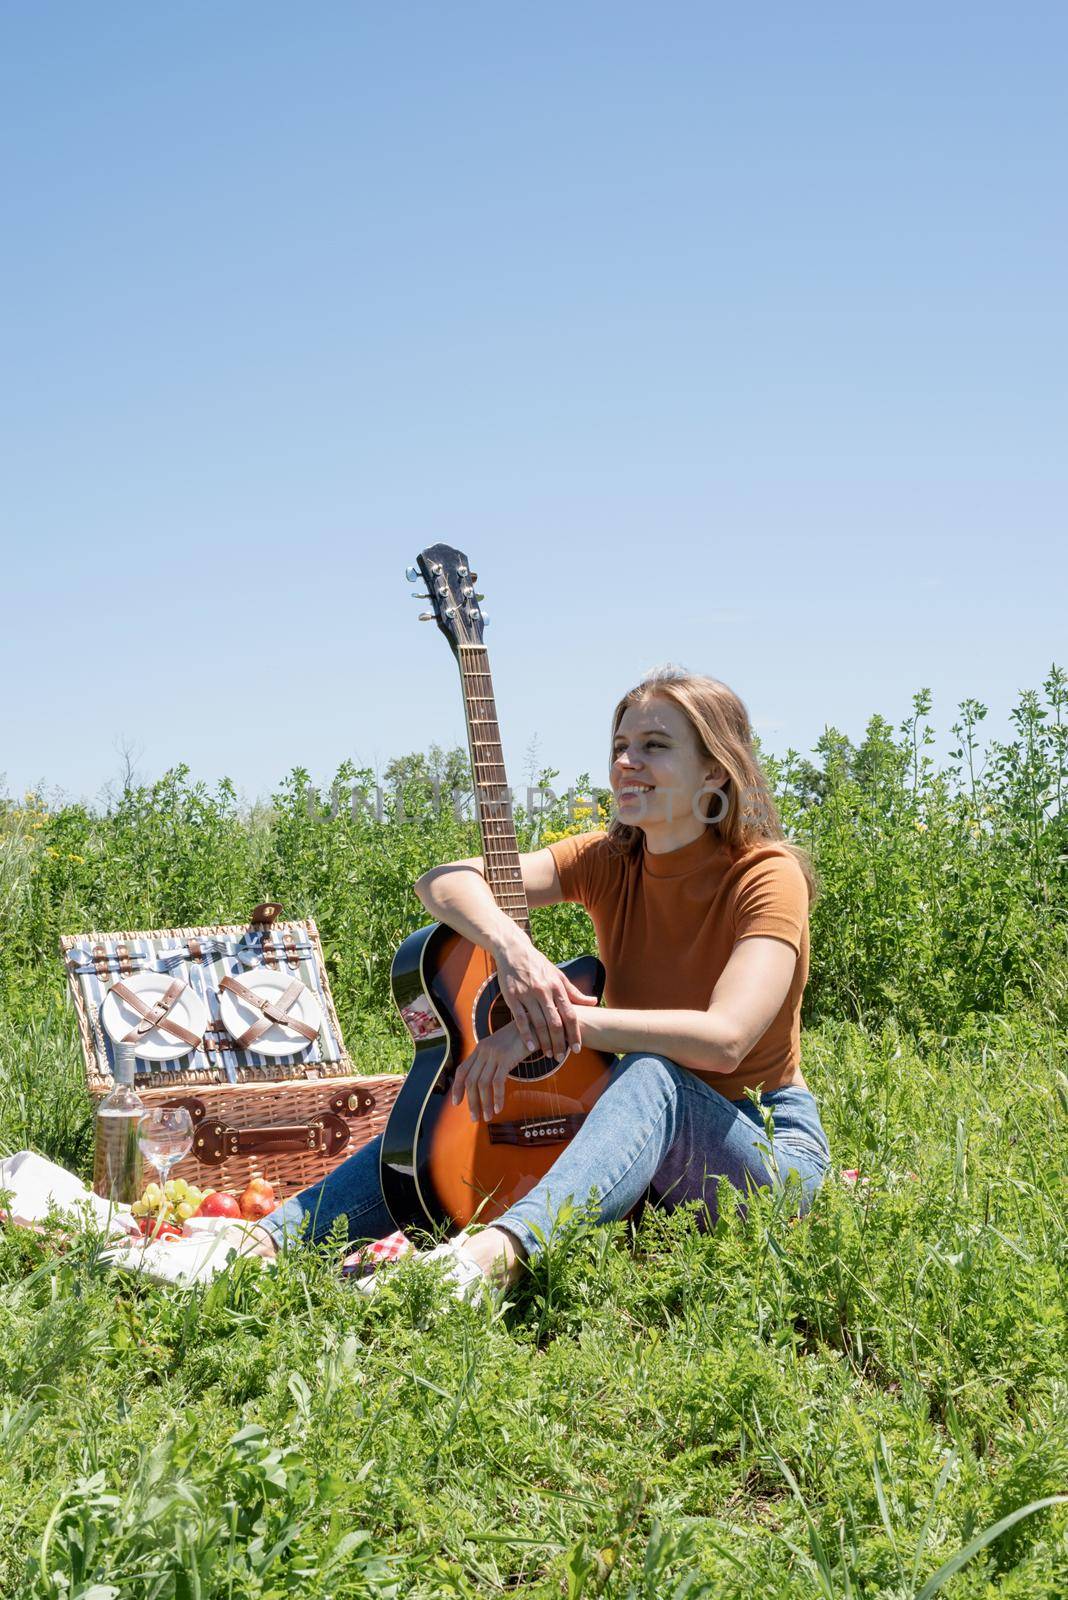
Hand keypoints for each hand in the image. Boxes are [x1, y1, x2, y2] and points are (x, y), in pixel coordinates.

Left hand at [450, 1021, 530, 1121]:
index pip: (462, 1070)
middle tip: (475, 1117)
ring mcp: (494, 1054)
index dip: (457, 1088)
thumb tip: (486, 1082)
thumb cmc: (519, 1039)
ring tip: (488, 1116)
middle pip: (471, 1080)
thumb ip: (490, 1060)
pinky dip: (497, 1097)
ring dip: (484, 1103)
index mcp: (480, 1048)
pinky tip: (499, 1107)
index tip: (456, 1102)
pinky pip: (497, 1082)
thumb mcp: (500, 1047)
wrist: (534, 1025)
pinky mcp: (506, 1058)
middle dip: (471, 1102)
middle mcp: (483, 1051)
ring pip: (482, 1084)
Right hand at [494, 936, 598, 1061]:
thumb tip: (594, 1002)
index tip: (577, 1049)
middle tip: (561, 1057)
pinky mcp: (512, 997)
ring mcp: (527, 994)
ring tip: (548, 1055)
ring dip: (545, 1042)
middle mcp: (544, 991)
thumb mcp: (559, 975)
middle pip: (555, 1023)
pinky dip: (526, 1035)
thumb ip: (575, 992)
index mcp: (557, 987)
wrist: (514, 951)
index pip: (570, 1014)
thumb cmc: (539, 965)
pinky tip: (531, 1048)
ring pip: (539, 1024)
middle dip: (560, 1043)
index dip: (575, 1033)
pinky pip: (520, 1020)